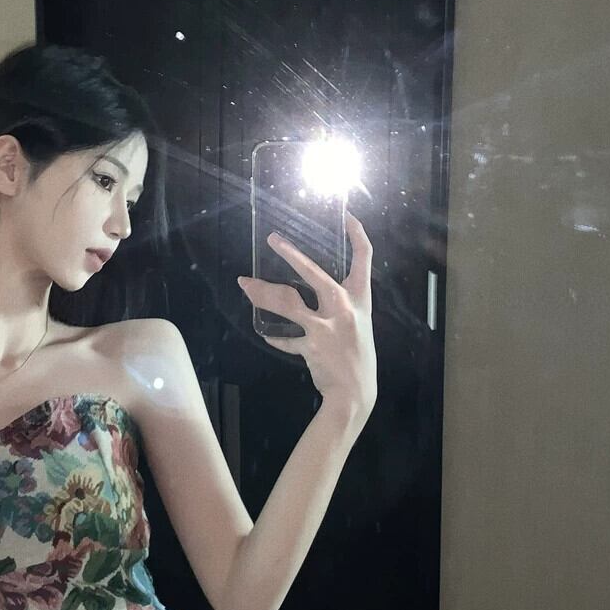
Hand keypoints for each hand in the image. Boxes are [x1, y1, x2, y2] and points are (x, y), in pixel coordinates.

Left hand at [237, 211, 376, 416]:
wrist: (355, 394)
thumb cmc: (358, 357)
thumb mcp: (359, 324)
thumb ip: (341, 306)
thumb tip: (318, 290)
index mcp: (361, 299)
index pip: (364, 257)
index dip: (356, 233)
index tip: (346, 215)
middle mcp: (344, 308)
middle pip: (314, 273)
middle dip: (291, 254)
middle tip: (272, 240)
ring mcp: (326, 326)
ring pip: (288, 301)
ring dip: (263, 292)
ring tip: (246, 284)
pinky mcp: (310, 345)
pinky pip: (285, 338)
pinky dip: (275, 336)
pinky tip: (266, 333)